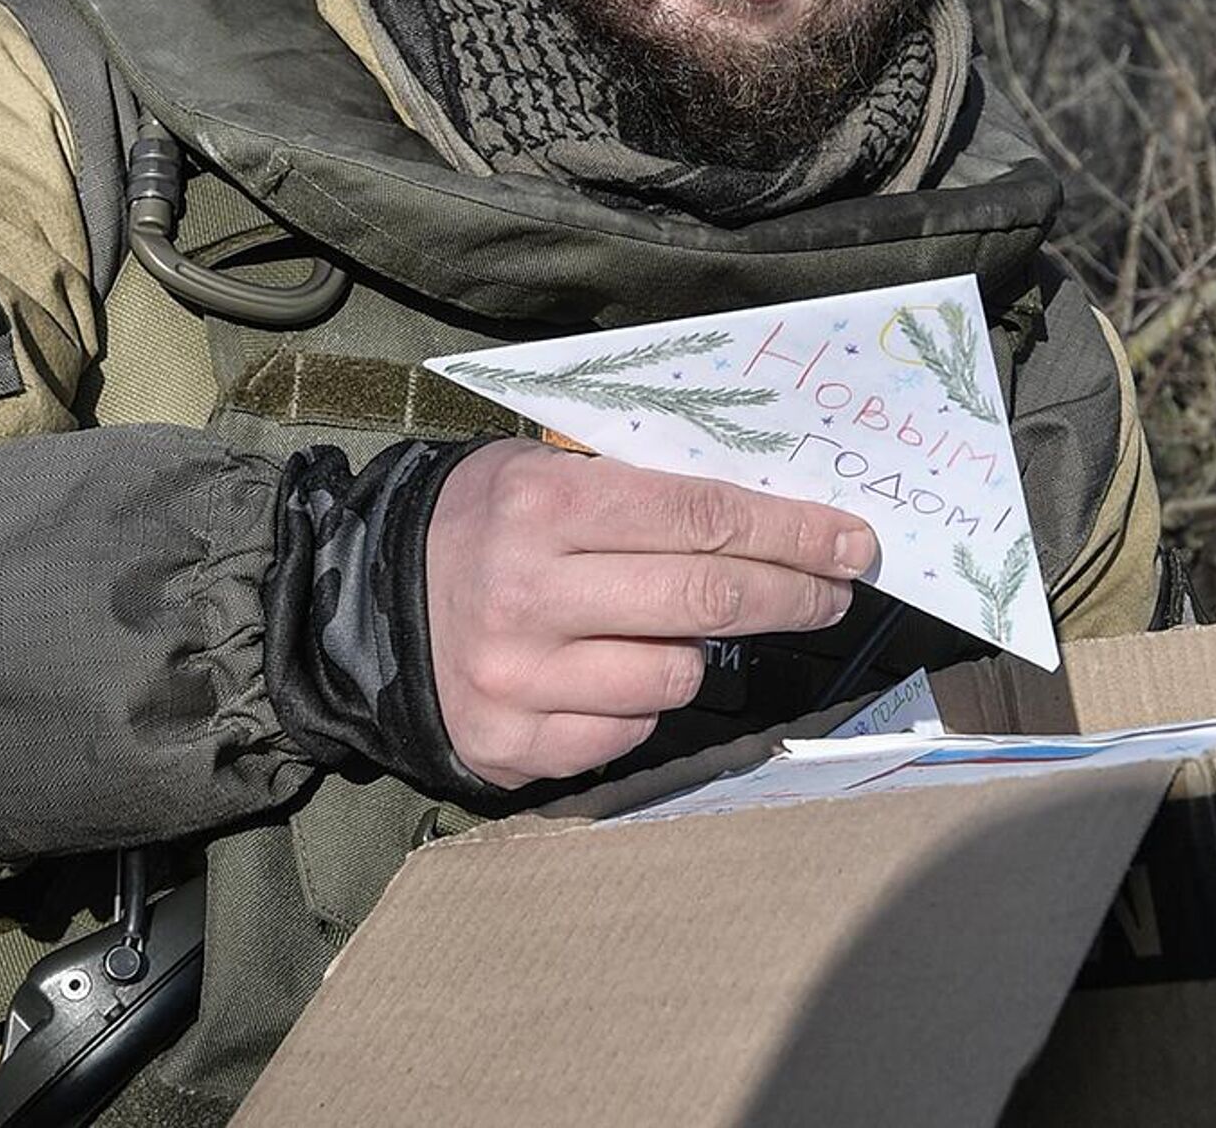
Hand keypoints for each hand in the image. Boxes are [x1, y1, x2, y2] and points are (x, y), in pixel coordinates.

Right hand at [425, 438, 877, 788]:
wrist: (363, 604)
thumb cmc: (481, 521)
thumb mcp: (543, 469)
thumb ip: (640, 487)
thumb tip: (770, 514)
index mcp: (546, 506)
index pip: (701, 518)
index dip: (791, 531)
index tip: (851, 540)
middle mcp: (531, 594)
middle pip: (706, 597)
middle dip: (793, 591)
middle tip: (838, 588)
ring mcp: (521, 680)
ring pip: (677, 673)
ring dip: (708, 649)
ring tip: (691, 623)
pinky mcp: (515, 747)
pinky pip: (630, 726)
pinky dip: (644, 697)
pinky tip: (618, 666)